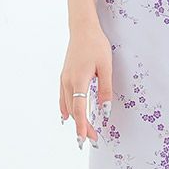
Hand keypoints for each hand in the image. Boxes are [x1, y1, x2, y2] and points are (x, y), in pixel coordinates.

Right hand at [60, 25, 112, 149]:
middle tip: (93, 138)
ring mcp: (64, 78)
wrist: (83, 28)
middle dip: (82, 125)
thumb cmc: (96, 45)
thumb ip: (105, 89)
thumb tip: (105, 110)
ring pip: (68, 105)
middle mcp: (68, 82)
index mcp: (79, 80)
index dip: (83, 126)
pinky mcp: (64, 75)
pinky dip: (66, 108)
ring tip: (83, 130)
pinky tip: (66, 116)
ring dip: (75, 119)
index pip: (80, 109)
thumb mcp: (106, 66)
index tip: (86, 139)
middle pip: (74, 110)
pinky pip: (63, 97)